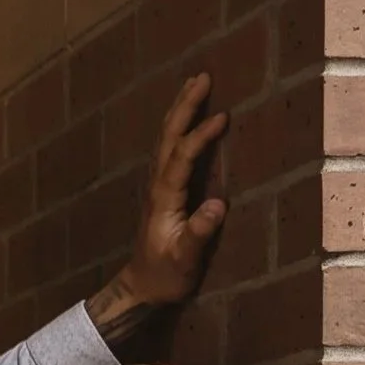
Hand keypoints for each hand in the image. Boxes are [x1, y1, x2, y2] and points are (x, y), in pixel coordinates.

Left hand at [89, 73, 230, 340]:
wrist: (141, 287)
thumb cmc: (165, 276)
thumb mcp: (185, 260)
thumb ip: (198, 234)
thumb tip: (217, 205)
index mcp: (164, 199)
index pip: (182, 158)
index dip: (200, 137)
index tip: (222, 117)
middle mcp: (158, 186)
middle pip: (168, 138)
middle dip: (184, 107)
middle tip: (203, 76)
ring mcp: (158, 186)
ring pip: (166, 140)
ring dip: (179, 110)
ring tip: (195, 83)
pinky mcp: (163, 190)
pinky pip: (169, 150)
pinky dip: (178, 127)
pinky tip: (187, 117)